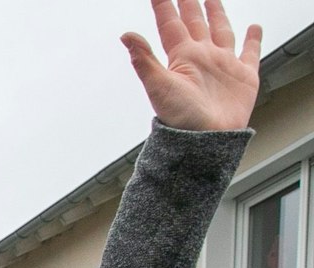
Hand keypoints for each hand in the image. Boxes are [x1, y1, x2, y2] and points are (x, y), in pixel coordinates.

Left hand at [122, 0, 260, 131]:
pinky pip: (250, 53)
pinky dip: (253, 39)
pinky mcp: (244, 77)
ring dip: (217, 15)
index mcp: (182, 57)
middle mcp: (202, 57)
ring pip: (221, 31)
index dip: (165, 6)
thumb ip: (144, 60)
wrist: (205, 141)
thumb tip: (125, 35)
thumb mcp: (159, 86)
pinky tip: (254, 28)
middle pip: (196, 23)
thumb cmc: (180, 119)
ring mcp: (223, 65)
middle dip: (191, 4)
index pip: (171, 24)